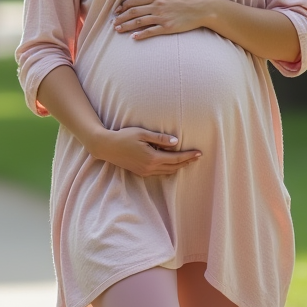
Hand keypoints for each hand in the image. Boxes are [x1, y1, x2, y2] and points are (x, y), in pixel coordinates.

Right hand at [86, 127, 201, 176]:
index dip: (189, 156)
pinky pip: (160, 172)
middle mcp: (150, 167)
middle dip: (187, 162)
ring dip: (179, 166)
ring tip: (188, 160)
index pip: (176, 158)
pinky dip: (169, 168)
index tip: (199, 153)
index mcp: (152, 158)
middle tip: (198, 157)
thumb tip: (176, 142)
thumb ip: (160, 138)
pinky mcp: (141, 172)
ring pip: (168, 171)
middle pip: (174, 167)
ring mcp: (145, 171)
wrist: (106, 147)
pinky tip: (172, 164)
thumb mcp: (142, 133)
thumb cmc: (123, 137)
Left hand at [114, 0, 211, 39]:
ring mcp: (161, 17)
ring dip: (126, 26)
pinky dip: (141, 34)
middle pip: (134, 12)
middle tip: (113, 23)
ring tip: (118, 30)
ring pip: (139, 22)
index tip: (117, 11)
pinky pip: (151, 31)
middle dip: (121, 17)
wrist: (202, 7)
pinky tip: (133, 37)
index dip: (124, 6)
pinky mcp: (167, 27)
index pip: (135, 1)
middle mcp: (157, 6)